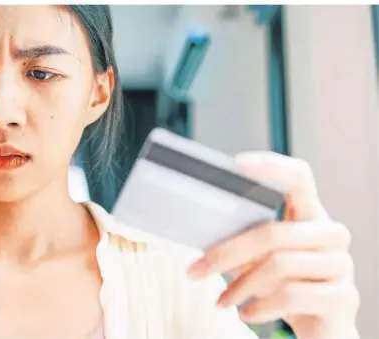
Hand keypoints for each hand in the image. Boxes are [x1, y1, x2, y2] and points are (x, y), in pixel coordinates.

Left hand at [187, 152, 359, 338]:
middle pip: (272, 232)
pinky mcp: (343, 297)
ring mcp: (341, 265)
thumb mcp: (259, 259)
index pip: (299, 177)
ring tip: (221, 301)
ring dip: (240, 287)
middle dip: (226, 254)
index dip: (271, 167)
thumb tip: (199, 225)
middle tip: (195, 271)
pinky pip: (292, 296)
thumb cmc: (284, 284)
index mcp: (309, 215)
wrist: (321, 328)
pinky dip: (261, 307)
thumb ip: (241, 239)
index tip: (236, 164)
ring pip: (278, 266)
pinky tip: (247, 313)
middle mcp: (330, 234)